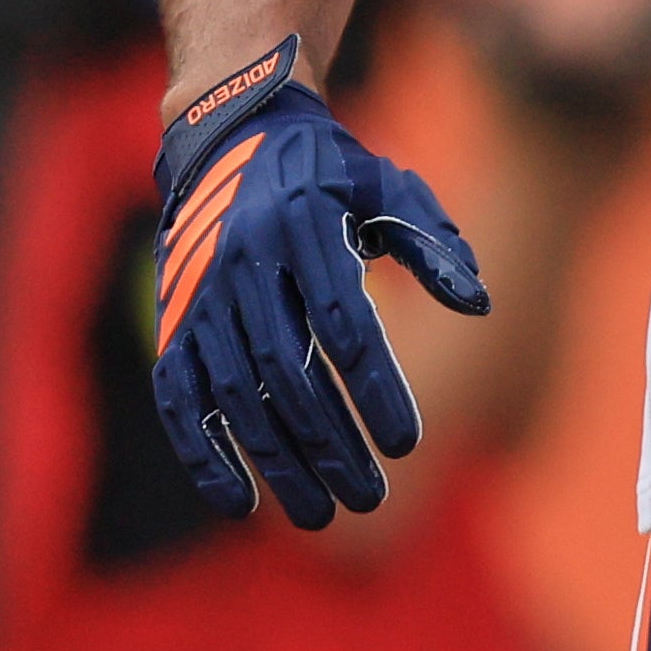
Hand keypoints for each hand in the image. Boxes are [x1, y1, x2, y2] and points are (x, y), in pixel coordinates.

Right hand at [148, 38, 490, 528]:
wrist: (231, 136)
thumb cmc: (331, 171)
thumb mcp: (389, 186)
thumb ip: (434, 244)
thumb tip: (478, 305)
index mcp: (304, 229)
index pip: (343, 325)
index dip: (375, 388)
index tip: (407, 442)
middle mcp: (244, 266)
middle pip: (291, 374)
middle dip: (331, 443)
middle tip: (371, 497)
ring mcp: (200, 299)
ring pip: (237, 396)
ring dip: (277, 461)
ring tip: (320, 514)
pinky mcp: (172, 324)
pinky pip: (179, 398)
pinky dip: (202, 450)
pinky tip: (238, 500)